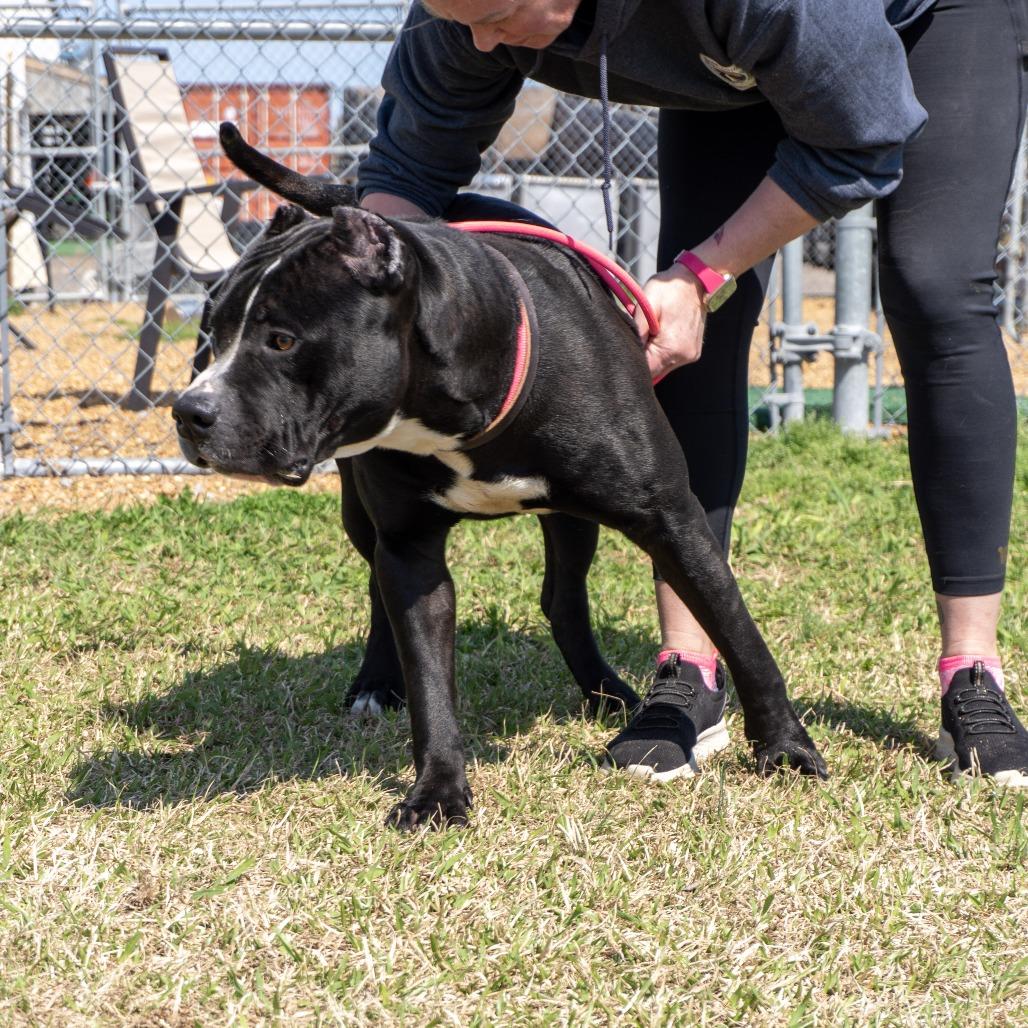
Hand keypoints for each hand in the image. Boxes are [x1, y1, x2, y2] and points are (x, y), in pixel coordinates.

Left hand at [636, 262, 706, 381]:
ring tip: (651, 333)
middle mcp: (683, 356)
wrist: (694, 280)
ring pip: (663, 366)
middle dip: (643, 359)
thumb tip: (629, 350)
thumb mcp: (646, 304)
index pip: (646, 371)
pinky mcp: (692, 352)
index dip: (633, 363)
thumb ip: (637, 330)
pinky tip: (661, 335)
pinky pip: (672, 360)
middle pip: (655, 372)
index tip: (628, 349)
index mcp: (671, 348)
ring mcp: (690, 355)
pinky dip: (663, 352)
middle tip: (640, 337)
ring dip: (653, 355)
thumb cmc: (669, 289)